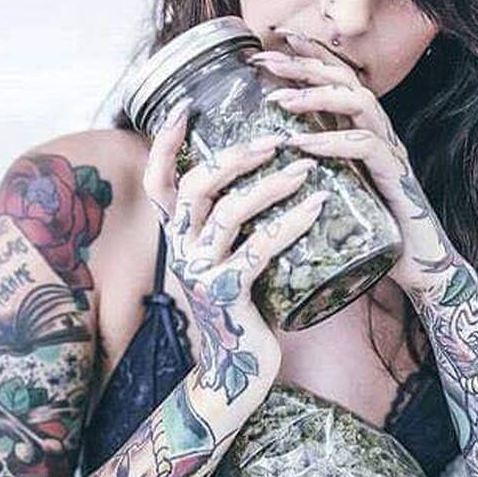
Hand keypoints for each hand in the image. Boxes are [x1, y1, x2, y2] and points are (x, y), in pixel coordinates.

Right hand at [142, 99, 329, 407]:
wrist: (234, 369)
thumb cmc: (241, 308)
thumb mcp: (226, 261)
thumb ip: (232, 228)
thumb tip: (267, 178)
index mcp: (178, 238)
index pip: (158, 182)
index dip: (166, 143)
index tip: (187, 106)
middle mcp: (180, 251)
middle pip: (197, 186)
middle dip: (237, 155)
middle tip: (277, 138)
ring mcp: (200, 272)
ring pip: (230, 212)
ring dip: (271, 184)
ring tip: (306, 168)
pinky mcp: (228, 293)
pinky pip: (261, 248)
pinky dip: (293, 222)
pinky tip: (318, 206)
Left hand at [248, 30, 463, 293]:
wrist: (420, 266)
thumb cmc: (374, 234)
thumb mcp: (335, 194)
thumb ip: (311, 174)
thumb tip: (264, 168)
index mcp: (364, 133)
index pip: (338, 80)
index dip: (308, 55)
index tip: (269, 42)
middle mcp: (380, 135)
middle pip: (345, 80)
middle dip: (303, 65)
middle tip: (263, 59)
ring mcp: (391, 154)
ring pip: (359, 104)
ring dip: (317, 96)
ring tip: (279, 100)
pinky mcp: (397, 179)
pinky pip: (367, 147)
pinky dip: (333, 142)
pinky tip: (302, 143)